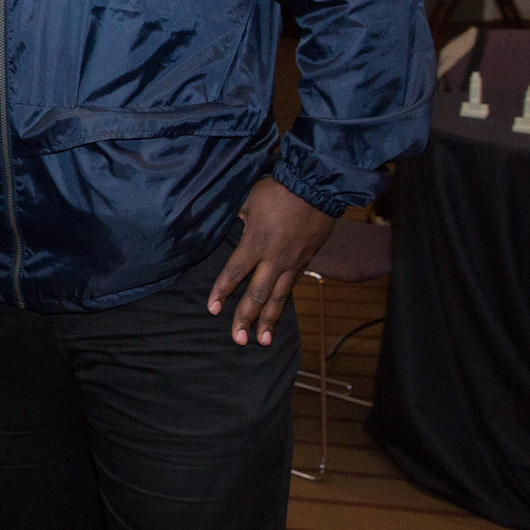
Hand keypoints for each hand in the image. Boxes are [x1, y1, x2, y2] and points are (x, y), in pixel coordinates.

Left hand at [207, 178, 334, 345]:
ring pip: (278, 297)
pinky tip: (277, 317)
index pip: (234, 273)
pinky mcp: (305, 262)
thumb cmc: (278, 190)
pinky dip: (283, 304)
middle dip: (245, 318)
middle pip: (257, 295)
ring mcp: (292, 263)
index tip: (212, 309)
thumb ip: (233, 218)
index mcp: (255, 242)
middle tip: (237, 339)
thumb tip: (220, 227)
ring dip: (269, 321)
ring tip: (262, 341)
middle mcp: (274, 258)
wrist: (316, 187)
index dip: (221, 292)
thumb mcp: (247, 200)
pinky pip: (291, 288)